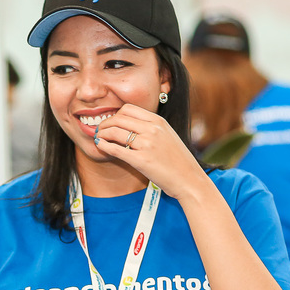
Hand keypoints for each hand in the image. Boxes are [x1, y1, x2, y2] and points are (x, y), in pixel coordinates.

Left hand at [92, 104, 211, 202]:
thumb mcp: (168, 136)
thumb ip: (151, 129)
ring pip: (114, 132)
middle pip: (119, 118)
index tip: (110, 122)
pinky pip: (115, 149)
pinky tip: (100, 146)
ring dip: (102, 134)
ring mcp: (147, 144)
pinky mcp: (141, 160)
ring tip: (99, 138)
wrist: (190, 180)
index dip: (115, 115)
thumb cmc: (179, 162)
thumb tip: (130, 126)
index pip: (128, 109)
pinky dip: (104, 146)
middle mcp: (152, 129)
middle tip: (99, 130)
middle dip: (105, 123)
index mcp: (159, 122)